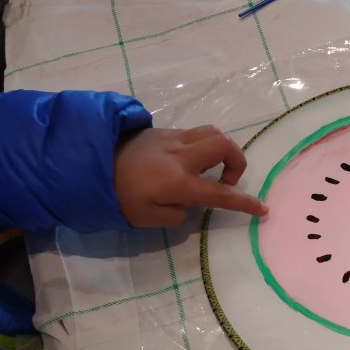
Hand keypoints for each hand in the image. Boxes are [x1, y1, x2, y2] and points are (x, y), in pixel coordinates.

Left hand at [113, 125, 267, 227]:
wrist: (88, 166)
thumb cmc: (119, 197)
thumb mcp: (148, 218)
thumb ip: (177, 213)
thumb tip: (189, 204)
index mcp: (178, 182)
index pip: (220, 194)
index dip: (244, 203)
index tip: (261, 209)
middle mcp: (180, 156)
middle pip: (223, 145)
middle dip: (236, 162)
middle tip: (228, 180)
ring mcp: (172, 138)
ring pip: (211, 133)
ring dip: (221, 149)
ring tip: (212, 167)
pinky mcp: (162, 130)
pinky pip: (193, 133)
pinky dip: (201, 145)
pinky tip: (188, 160)